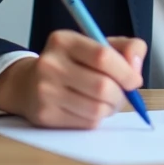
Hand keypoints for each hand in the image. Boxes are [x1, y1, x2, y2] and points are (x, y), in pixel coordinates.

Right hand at [0, 30, 145, 128]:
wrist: (28, 84)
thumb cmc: (72, 63)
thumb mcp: (96, 45)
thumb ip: (126, 48)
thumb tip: (135, 68)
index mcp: (64, 41)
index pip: (103, 56)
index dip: (126, 71)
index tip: (135, 80)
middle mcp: (50, 64)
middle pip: (102, 86)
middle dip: (120, 94)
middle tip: (122, 94)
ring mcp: (44, 91)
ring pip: (96, 109)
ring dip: (110, 108)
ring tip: (106, 101)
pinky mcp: (44, 115)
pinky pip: (86, 123)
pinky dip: (96, 118)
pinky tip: (89, 109)